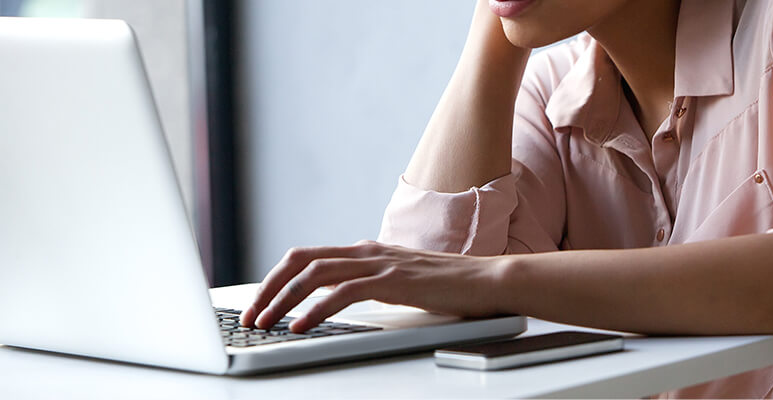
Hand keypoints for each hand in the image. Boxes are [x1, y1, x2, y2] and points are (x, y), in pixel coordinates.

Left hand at [239, 241, 508, 331]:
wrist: (489, 280)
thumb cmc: (450, 287)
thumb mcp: (401, 283)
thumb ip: (372, 285)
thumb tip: (340, 302)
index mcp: (366, 251)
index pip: (307, 258)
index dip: (276, 280)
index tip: (260, 306)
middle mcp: (367, 251)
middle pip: (300, 260)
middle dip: (268, 288)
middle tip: (250, 317)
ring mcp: (380, 263)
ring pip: (314, 274)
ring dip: (282, 300)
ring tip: (265, 324)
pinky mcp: (393, 280)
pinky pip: (343, 292)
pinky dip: (315, 309)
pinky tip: (301, 326)